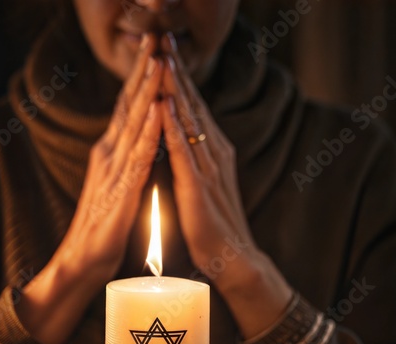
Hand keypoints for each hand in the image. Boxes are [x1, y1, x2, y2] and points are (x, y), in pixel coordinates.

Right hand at [16, 34, 162, 343]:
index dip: (143, 78)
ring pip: (133, 125)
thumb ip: (129, 161)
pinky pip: (137, 159)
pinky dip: (149, 132)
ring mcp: (113, 172)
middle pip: (129, 106)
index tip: (157, 49)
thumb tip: (143, 140)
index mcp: (113, 154)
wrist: (85, 262)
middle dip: (144, 70)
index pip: (130, 108)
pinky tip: (158, 110)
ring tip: (160, 59)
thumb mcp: (120, 185)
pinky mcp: (119, 193)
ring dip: (147, 91)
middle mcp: (110, 156)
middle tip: (156, 36)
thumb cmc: (106, 226)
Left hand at [160, 33, 292, 338]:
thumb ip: (194, 160)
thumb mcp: (203, 182)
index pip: (193, 106)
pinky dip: (174, 126)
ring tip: (162, 55)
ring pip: (190, 119)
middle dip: (178, 68)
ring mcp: (208, 167)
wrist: (233, 257)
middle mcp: (213, 152)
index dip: (179, 76)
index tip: (165, 49)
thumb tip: (179, 139)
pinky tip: (164, 104)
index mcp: (211, 151)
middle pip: (193, 103)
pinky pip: (184, 151)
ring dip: (176, 87)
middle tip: (164, 35)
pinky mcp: (198, 186)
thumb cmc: (213, 224)